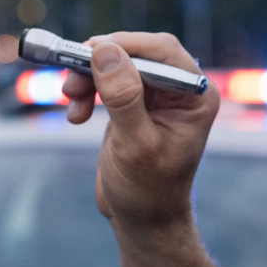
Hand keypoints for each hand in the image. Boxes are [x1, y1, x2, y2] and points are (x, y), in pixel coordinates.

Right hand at [62, 32, 219, 233]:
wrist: (142, 221)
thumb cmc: (148, 191)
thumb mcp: (134, 145)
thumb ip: (123, 98)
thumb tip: (106, 52)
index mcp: (195, 96)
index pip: (162, 50)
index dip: (125, 45)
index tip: (89, 51)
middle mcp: (179, 90)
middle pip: (135, 53)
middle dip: (100, 63)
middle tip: (71, 79)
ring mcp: (155, 96)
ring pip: (116, 64)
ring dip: (88, 77)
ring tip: (71, 101)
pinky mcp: (133, 105)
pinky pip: (106, 81)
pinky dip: (87, 91)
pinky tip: (76, 115)